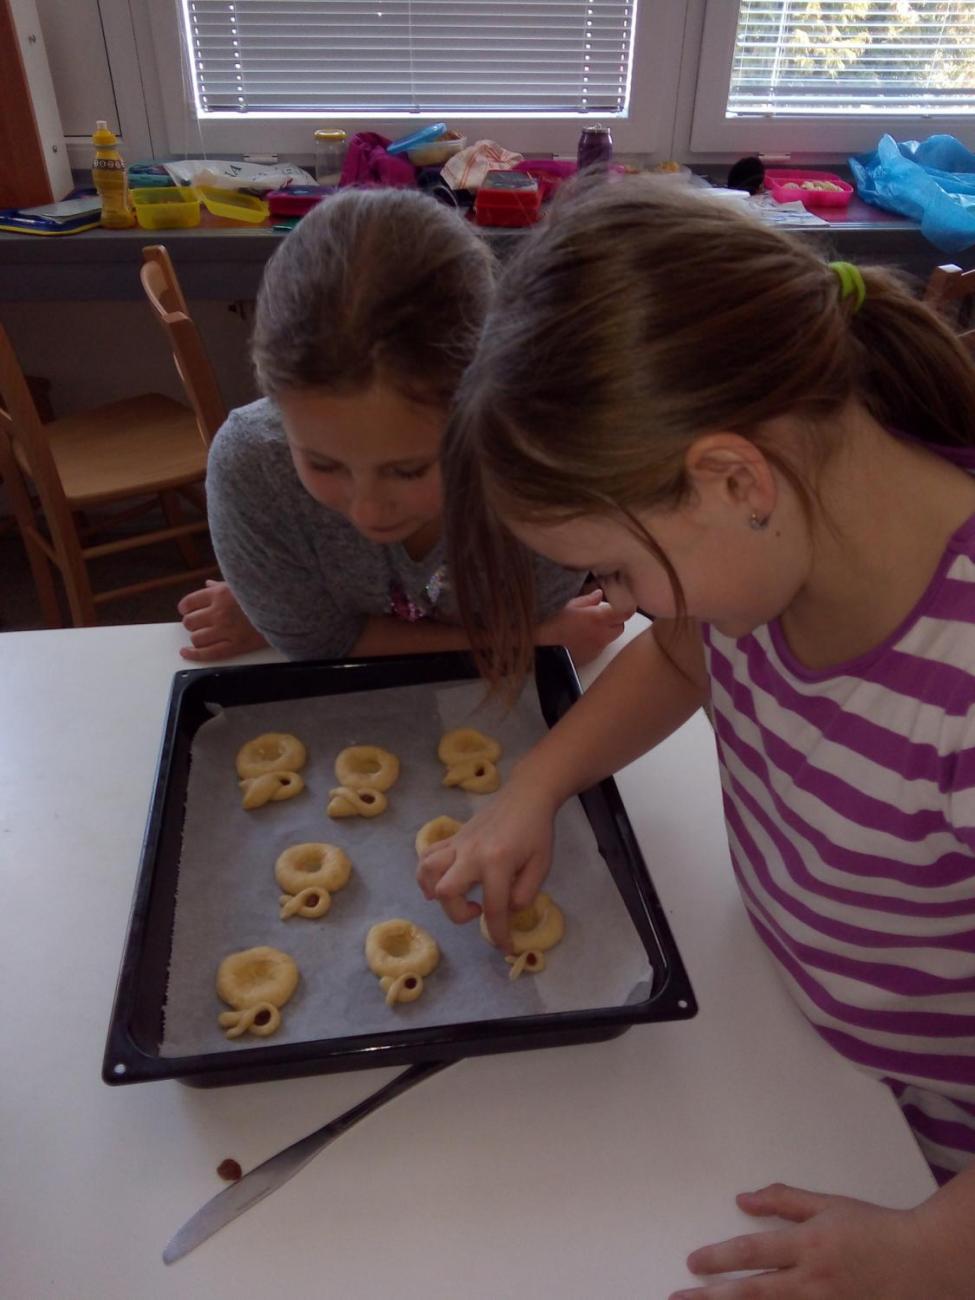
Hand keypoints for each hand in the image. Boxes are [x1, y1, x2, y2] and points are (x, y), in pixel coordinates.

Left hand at [177, 580, 267, 662]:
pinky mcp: (236, 646)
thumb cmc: (264, 594)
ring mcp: (227, 630)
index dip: (185, 608)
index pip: (189, 603)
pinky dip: (194, 654)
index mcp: (220, 594)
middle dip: (192, 623)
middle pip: (190, 622)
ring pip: (197, 638)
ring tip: (205, 635)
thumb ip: (222, 586)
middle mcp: (219, 612)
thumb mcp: (241, 585)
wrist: (287, 608)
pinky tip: (186, 652)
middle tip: (199, 624)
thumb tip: (208, 585)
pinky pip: (209, 653)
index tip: (188, 610)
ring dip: (197, 637)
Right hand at [416, 777, 557, 948]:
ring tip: (453, 898)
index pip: (494, 908)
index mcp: (498, 862)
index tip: (504, 947)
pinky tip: (438, 883)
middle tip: (478, 911)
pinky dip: (426, 873)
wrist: (526, 795)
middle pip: (447, 892)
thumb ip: (525, 893)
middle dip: (458, 914)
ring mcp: (458, 844)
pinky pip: (428, 855)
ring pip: (428, 871)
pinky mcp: (453, 837)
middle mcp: (472, 854)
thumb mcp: (541, 865)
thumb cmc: (537, 831)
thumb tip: (507, 910)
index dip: (499, 934)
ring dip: (435, 892)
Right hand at [539, 590, 625, 665]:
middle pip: (621, 625)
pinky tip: (582, 635)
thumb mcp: (567, 606)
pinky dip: (597, 640)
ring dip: (606, 630)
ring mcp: (599, 647)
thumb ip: (587, 600)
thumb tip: (599, 594)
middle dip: (615, 618)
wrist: (543, 652)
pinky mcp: (592, 657)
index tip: (617, 601)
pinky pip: (601, 646)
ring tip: (589, 624)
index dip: (624, 605)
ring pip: (612, 637)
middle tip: (601, 613)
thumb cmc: (551, 626)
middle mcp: (603, 634)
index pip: (626, 612)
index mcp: (598, 618)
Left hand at [671, 1183, 935, 1299]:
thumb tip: (744, 1198)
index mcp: (806, 1245)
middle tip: (679, 1297)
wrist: (922, 1260)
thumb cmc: (875, 1228)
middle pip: (752, 1292)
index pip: (751, 1253)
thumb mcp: (828, 1205)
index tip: (692, 1263)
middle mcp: (812, 1280)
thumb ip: (784, 1201)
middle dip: (711, 1298)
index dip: (718, 1259)